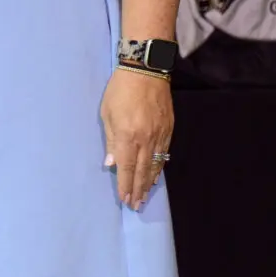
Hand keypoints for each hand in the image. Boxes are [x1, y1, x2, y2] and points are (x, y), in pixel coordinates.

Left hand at [101, 66, 174, 209]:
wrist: (146, 71)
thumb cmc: (120, 90)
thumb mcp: (107, 113)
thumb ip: (110, 140)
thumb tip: (111, 163)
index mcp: (128, 135)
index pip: (127, 167)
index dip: (126, 185)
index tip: (125, 199)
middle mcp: (146, 139)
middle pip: (142, 171)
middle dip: (138, 189)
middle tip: (136, 205)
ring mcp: (160, 135)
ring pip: (155, 165)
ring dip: (149, 182)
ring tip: (145, 196)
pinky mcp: (169, 130)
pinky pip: (164, 154)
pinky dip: (159, 168)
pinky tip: (156, 176)